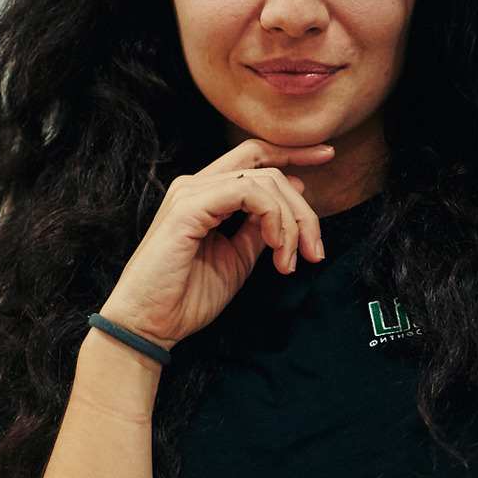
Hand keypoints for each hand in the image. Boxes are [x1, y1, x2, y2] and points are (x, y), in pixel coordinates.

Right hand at [100, 140, 332, 345]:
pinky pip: (246, 192)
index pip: (254, 157)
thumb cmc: (187, 297)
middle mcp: (197, 185)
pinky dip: (272, 217)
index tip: (327, 157)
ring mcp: (191, 193)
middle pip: (266, 167)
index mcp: (207, 194)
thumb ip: (259, 230)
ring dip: (290, 221)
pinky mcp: (188, 207)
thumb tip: (289, 205)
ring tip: (290, 260)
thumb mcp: (238, 259)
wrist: (150, 324)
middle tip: (315, 250)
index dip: (292, 154)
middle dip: (302, 207)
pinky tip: (275, 246)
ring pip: (263, 180)